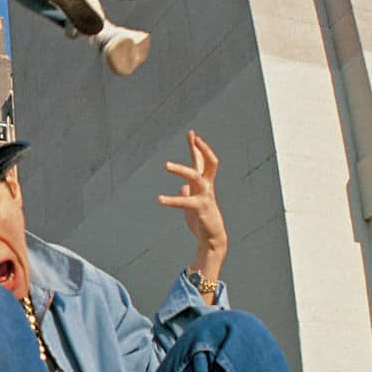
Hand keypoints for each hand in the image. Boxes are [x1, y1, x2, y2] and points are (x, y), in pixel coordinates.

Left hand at [158, 130, 227, 253]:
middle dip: (202, 149)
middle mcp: (207, 186)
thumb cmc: (202, 219)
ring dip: (181, 169)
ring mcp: (206, 196)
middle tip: (194, 137)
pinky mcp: (201, 207)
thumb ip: (189, 191)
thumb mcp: (193, 202)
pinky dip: (172, 199)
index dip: (196, 147)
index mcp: (204, 184)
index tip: (192, 133)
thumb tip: (183, 185)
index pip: (201, 161)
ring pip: (196, 176)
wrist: (212, 238)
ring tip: (166, 165)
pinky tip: (159, 199)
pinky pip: (185, 201)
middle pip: (210, 162)